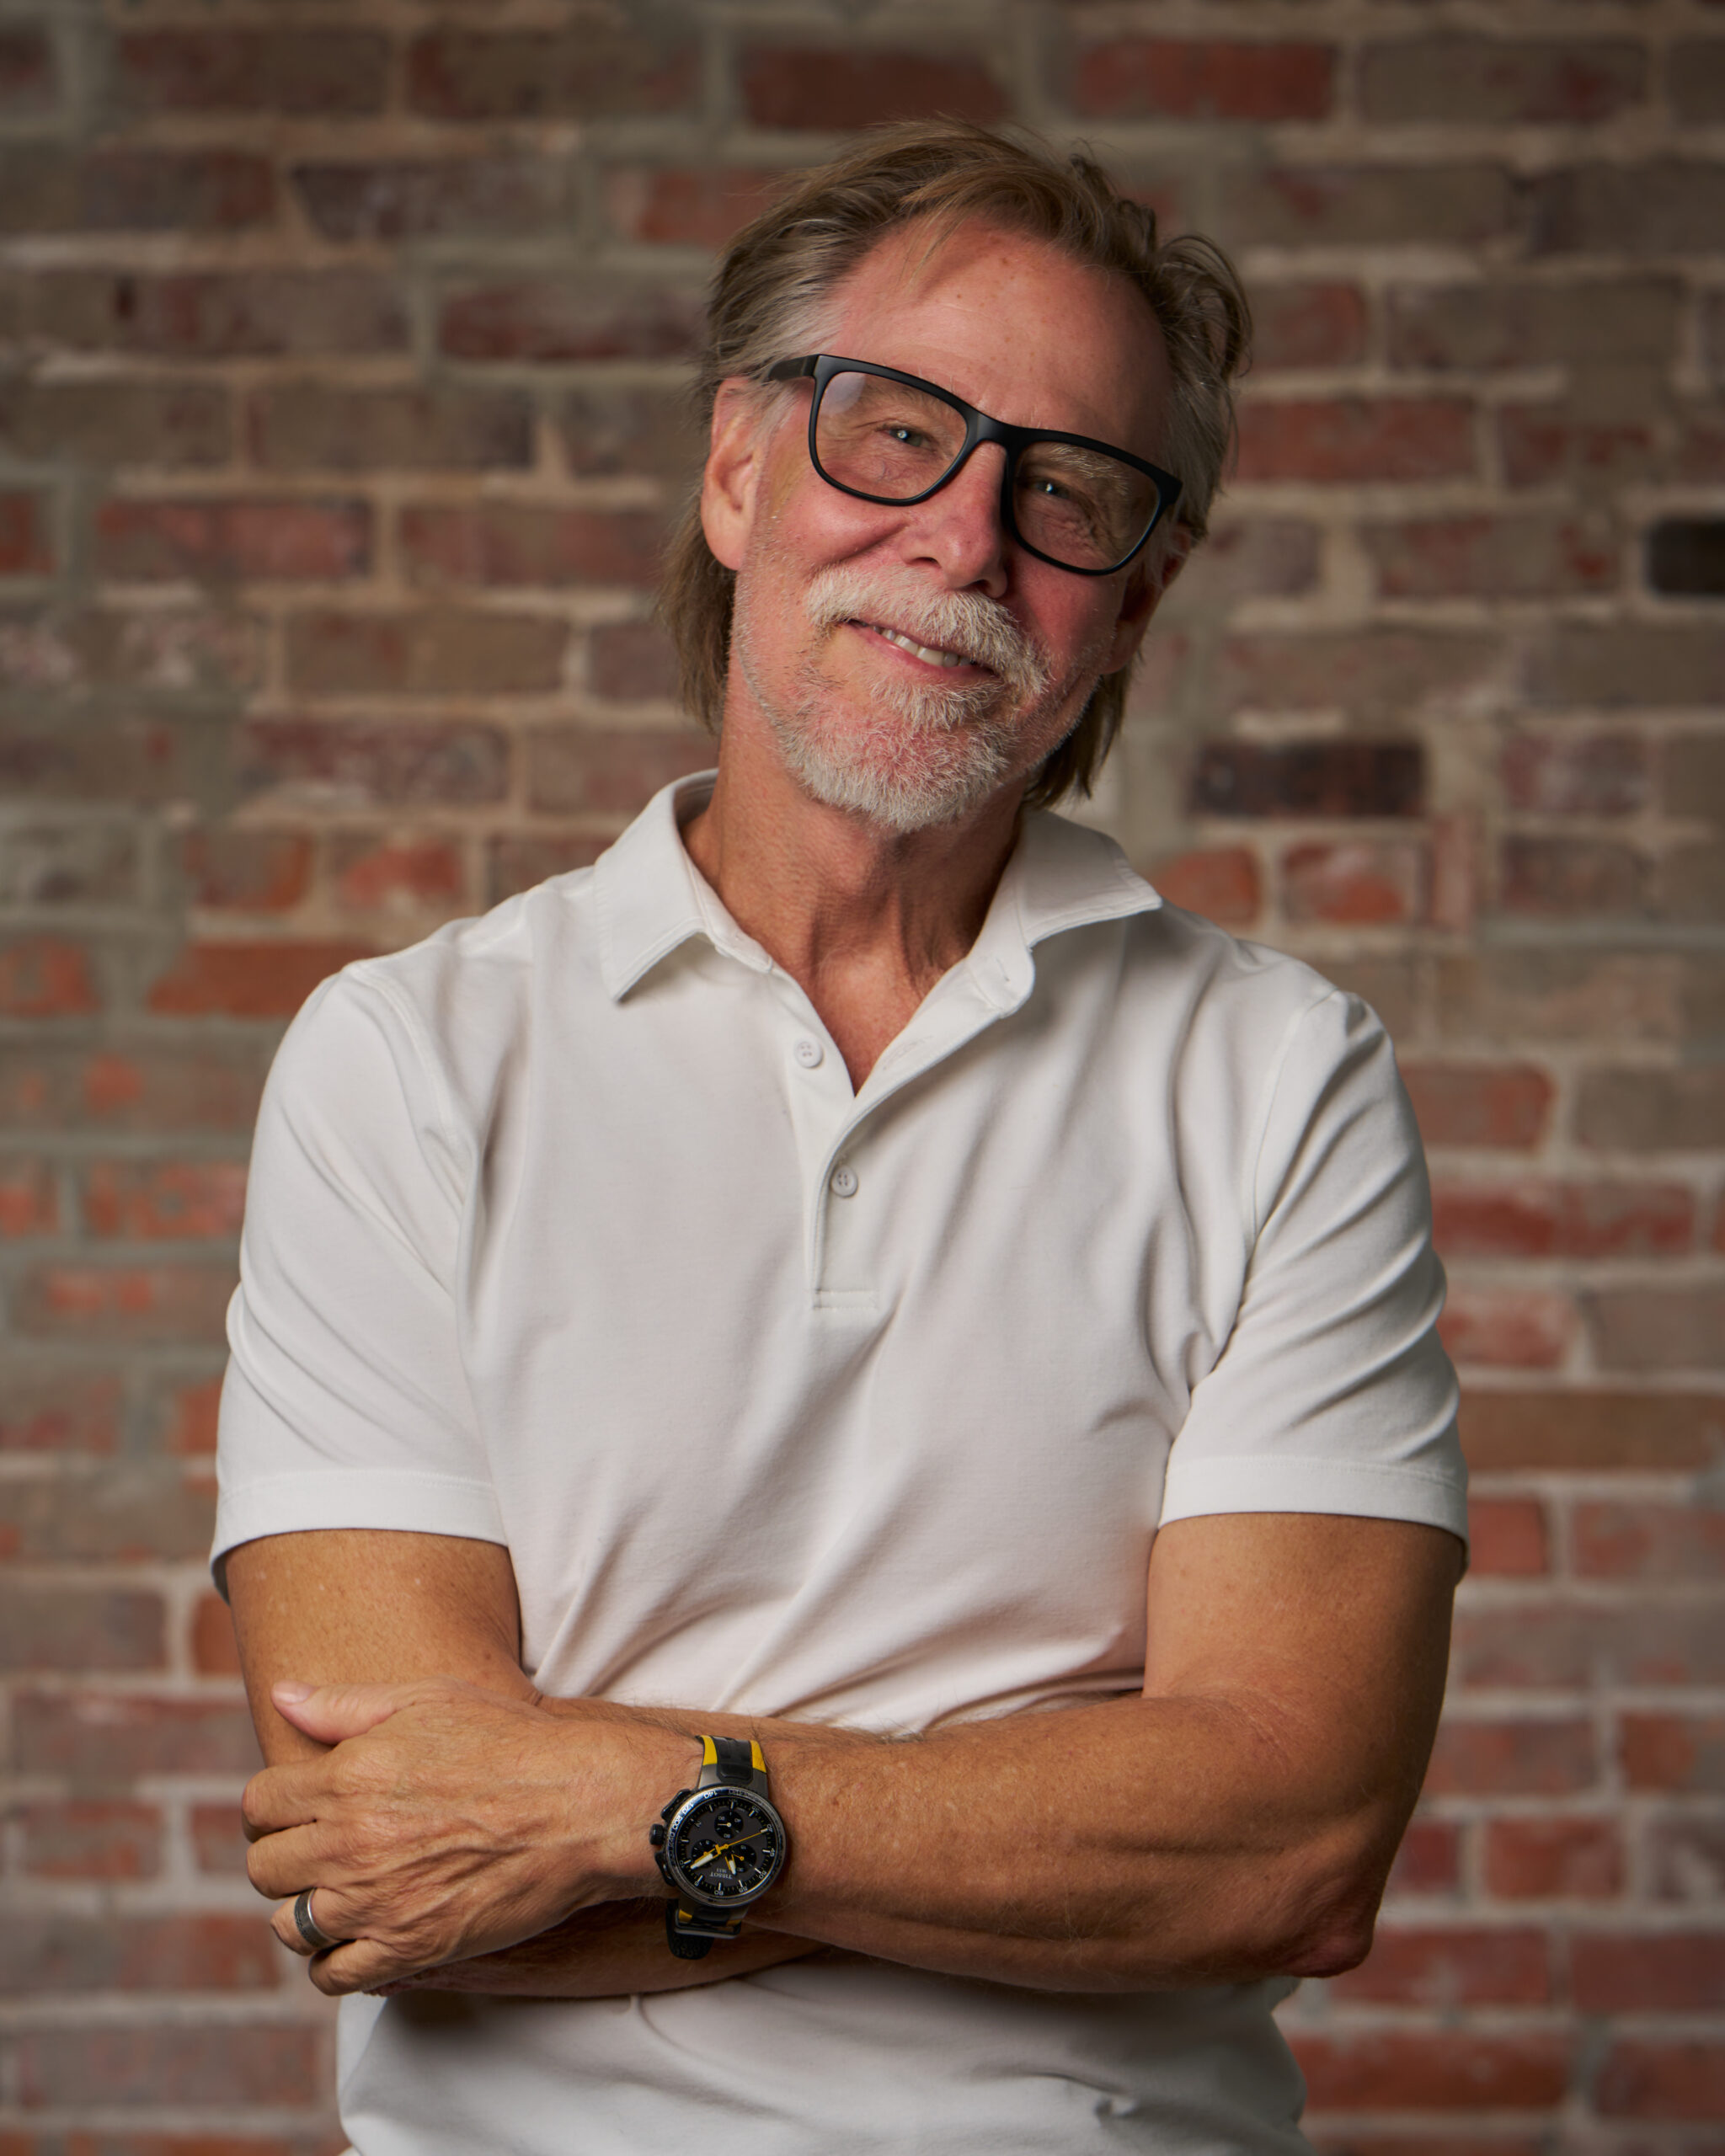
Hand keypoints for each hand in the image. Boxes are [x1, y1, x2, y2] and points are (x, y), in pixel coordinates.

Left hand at [243, 1676, 686, 1995]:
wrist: (580, 1804)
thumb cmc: (511, 1741)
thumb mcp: (429, 1699)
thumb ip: (344, 1704)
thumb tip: (281, 1693)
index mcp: (348, 1776)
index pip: (259, 1803)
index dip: (274, 1805)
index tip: (299, 1809)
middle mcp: (349, 1842)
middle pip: (267, 1867)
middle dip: (286, 1856)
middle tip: (321, 1851)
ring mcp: (376, 1902)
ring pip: (290, 1926)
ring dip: (307, 1911)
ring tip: (341, 1895)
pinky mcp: (408, 1948)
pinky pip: (334, 1975)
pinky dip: (335, 1962)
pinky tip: (360, 1938)